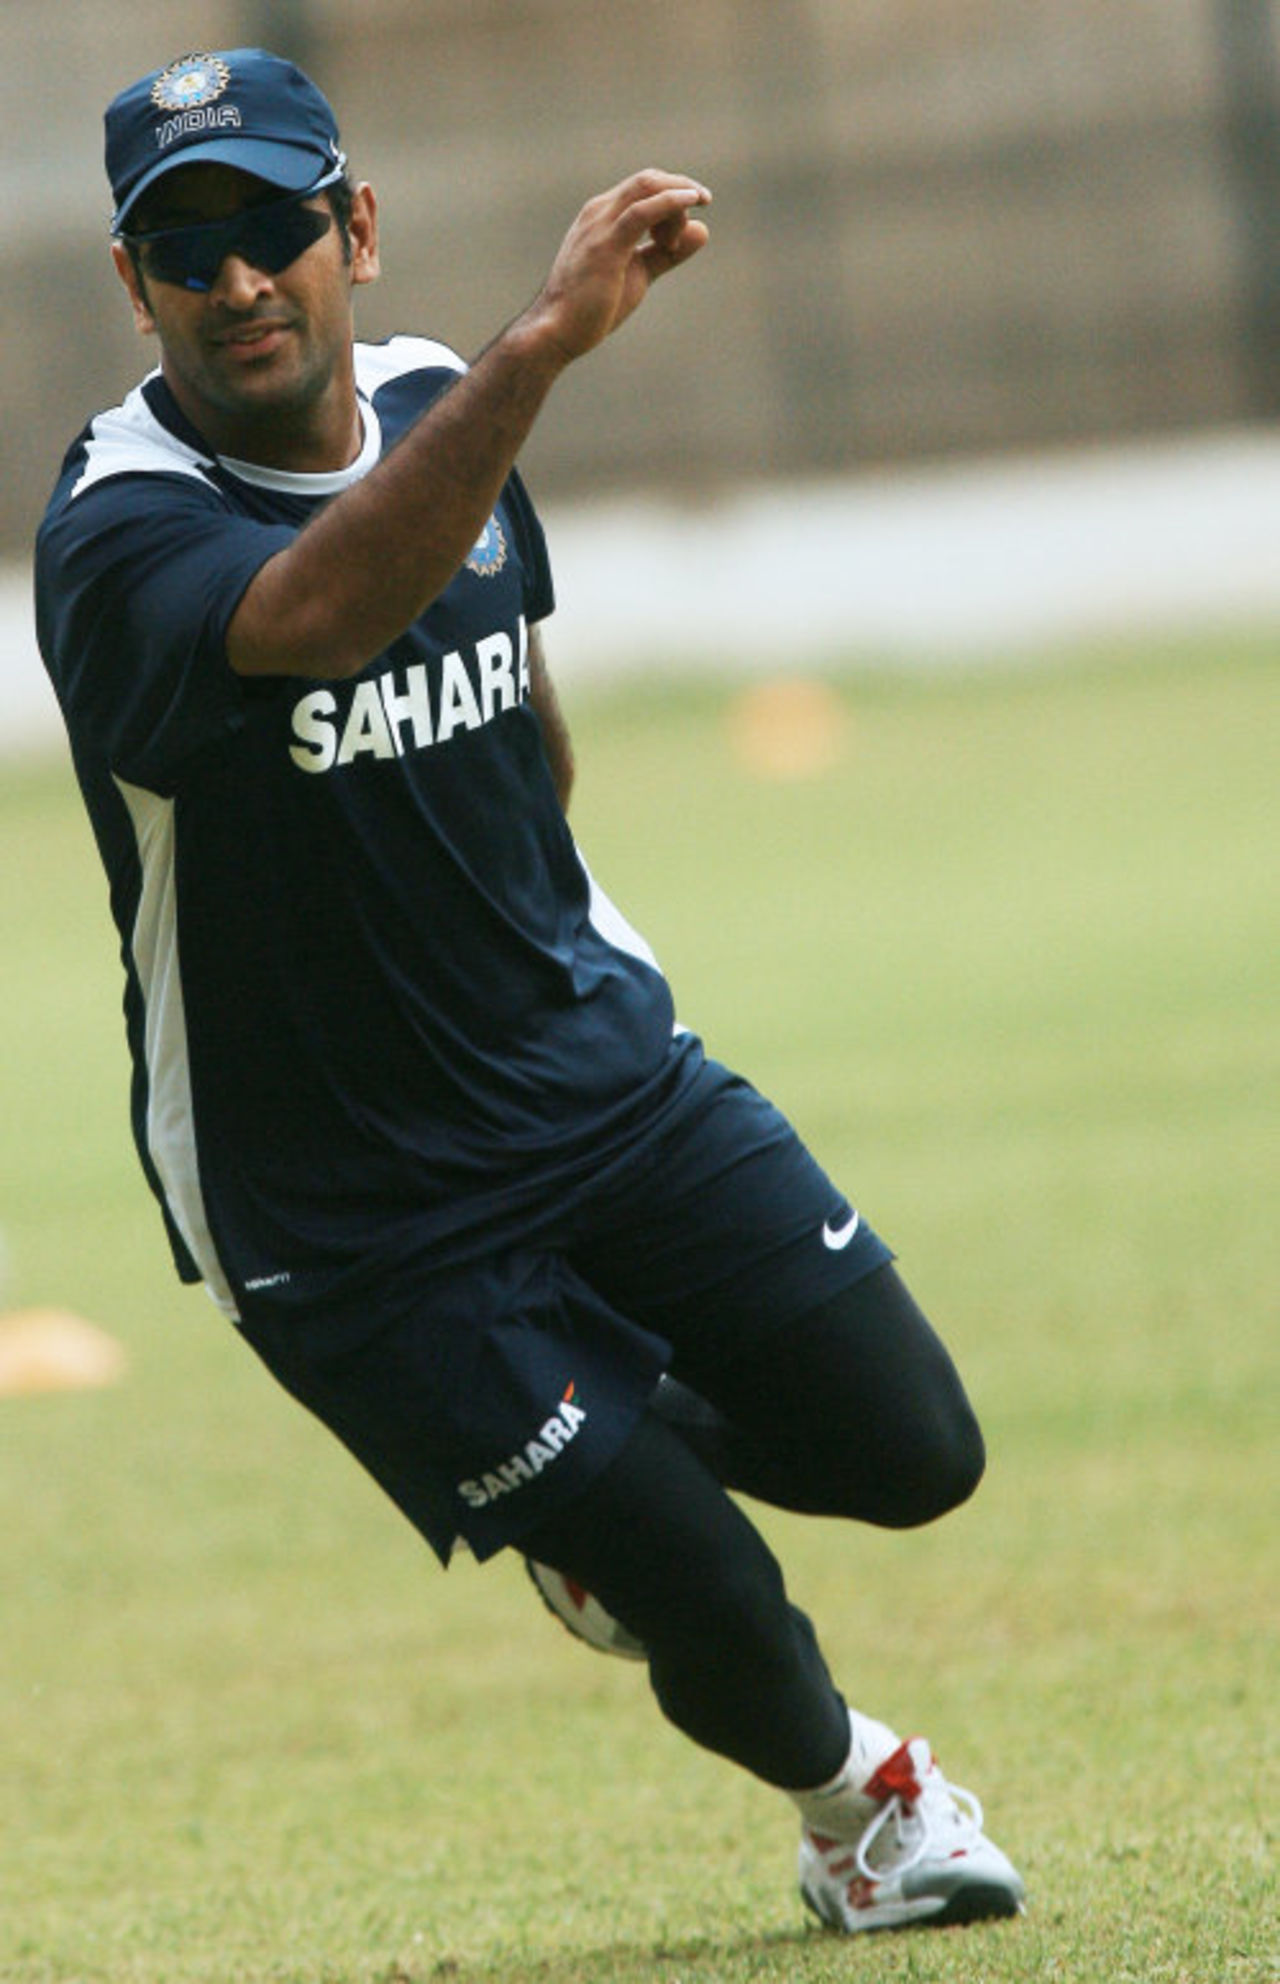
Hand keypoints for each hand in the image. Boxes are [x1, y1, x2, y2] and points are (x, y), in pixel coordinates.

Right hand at [525, 169, 710, 361]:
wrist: (556, 332)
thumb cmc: (592, 307)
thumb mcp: (639, 274)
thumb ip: (667, 253)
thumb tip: (703, 230)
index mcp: (602, 216)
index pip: (644, 187)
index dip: (674, 196)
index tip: (686, 229)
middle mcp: (599, 212)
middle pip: (649, 181)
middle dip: (682, 189)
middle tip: (705, 205)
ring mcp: (600, 225)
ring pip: (648, 188)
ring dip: (679, 200)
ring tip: (687, 228)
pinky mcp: (606, 245)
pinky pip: (643, 212)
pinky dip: (670, 203)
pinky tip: (691, 202)